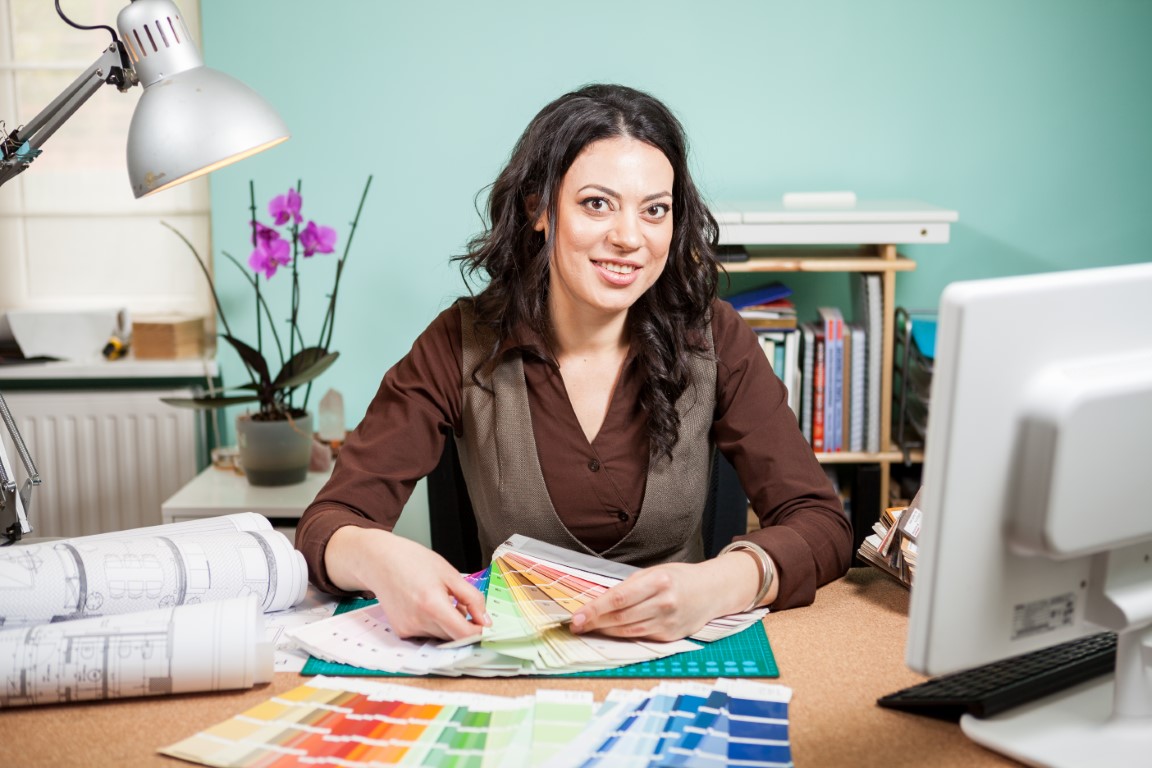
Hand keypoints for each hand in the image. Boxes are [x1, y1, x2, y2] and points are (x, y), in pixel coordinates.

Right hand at [324, 526, 489, 640]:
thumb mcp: (450, 573)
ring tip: (440, 599)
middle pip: (453, 637)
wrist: (379, 561)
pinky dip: (434, 624)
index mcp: (432, 605)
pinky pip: (427, 634)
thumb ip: (472, 598)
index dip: (478, 633)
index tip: (485, 626)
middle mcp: (418, 622)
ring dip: (448, 625)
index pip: (463, 634)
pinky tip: (427, 605)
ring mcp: (408, 629)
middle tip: (460, 602)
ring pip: (441, 636)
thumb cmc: (413, 561)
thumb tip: (485, 620)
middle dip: (464, 625)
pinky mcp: (401, 631)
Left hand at [569, 554, 758, 641]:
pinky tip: (610, 630)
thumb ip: (630, 586)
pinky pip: (639, 636)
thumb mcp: (655, 572)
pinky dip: (622, 634)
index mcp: (659, 581)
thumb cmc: (680, 578)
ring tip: (588, 627)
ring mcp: (668, 622)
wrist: (713, 591)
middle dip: (594, 622)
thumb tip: (600, 601)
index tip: (576, 617)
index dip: (595, 609)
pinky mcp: (670, 636)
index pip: (619, 598)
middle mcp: (664, 603)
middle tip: (576, 625)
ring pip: (628, 630)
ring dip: (605, 630)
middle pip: (621, 617)